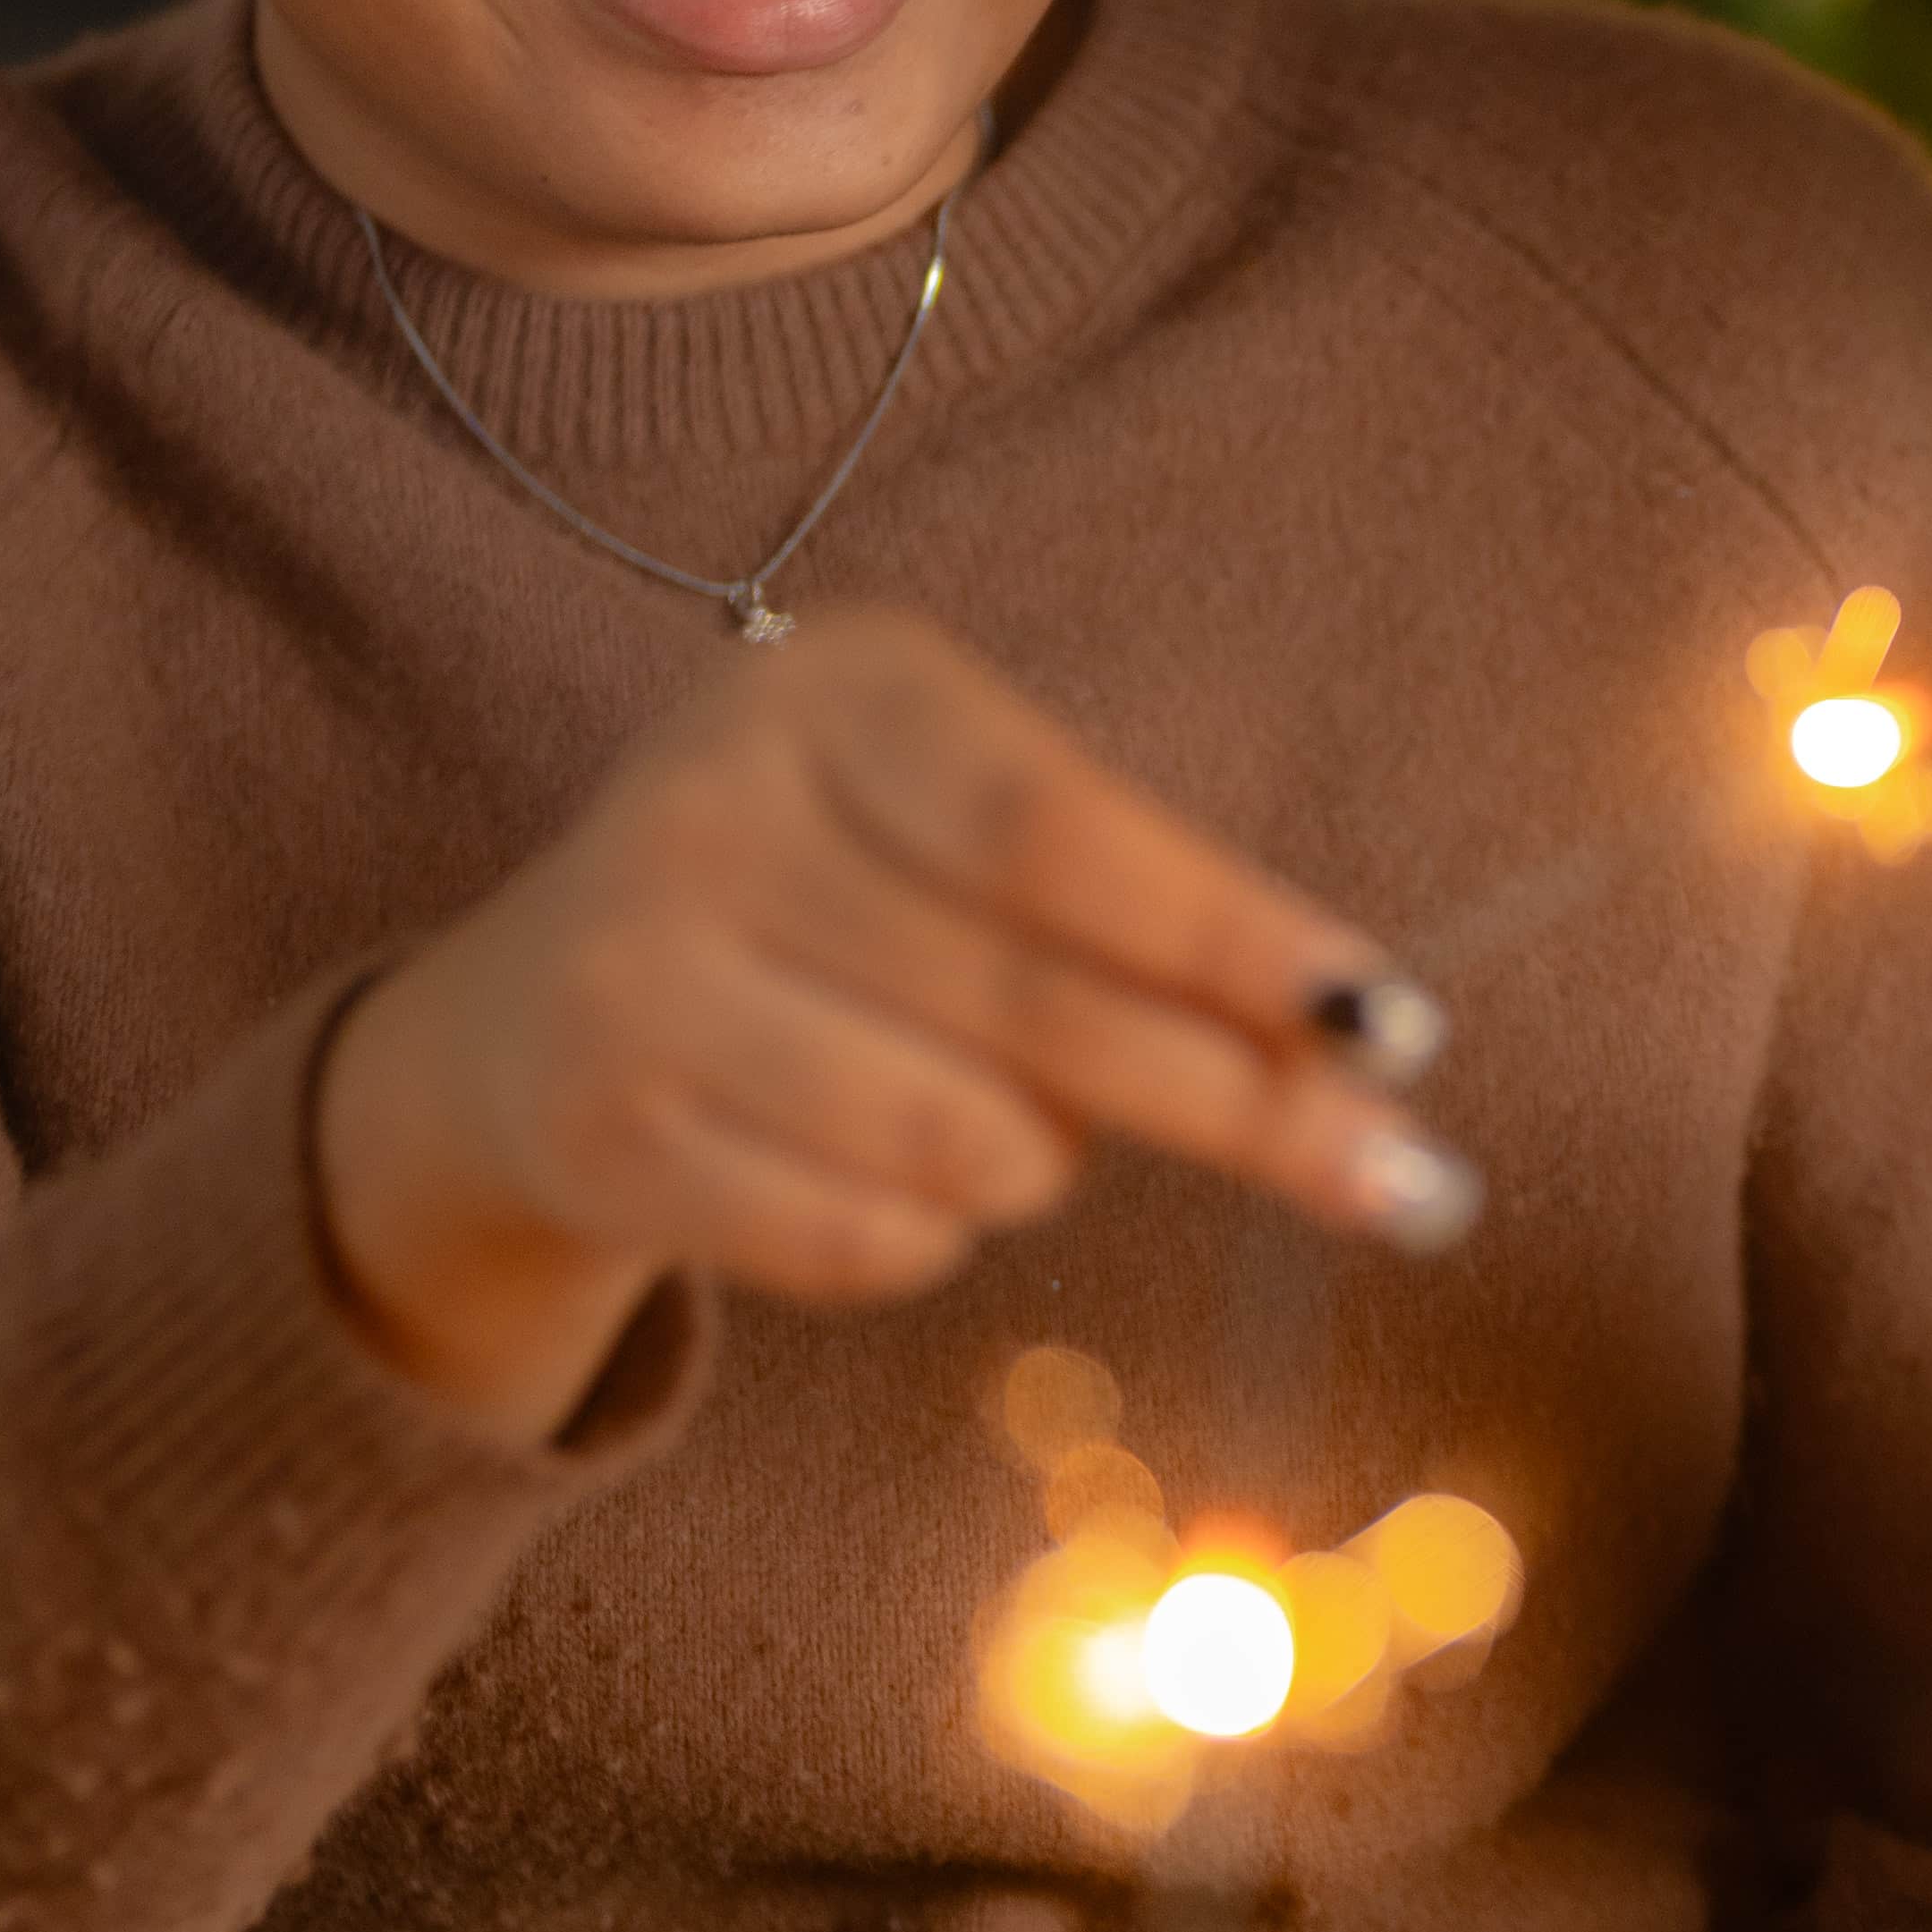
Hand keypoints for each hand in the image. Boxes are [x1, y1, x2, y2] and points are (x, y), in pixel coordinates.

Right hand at [308, 601, 1466, 1436]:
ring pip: (964, 1144)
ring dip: (1047, 1165)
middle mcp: (709, 808)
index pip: (1062, 832)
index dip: (1235, 941)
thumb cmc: (836, 908)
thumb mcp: (967, 841)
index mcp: (832, 690)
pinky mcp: (598, 1136)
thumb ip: (1151, 914)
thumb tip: (1366, 1043)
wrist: (531, 1017)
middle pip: (1037, 1004)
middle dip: (1241, 1105)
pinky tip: (897, 1179)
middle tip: (1395, 1179)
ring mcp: (631, 975)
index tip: (1400, 1026)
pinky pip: (869, 1241)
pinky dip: (933, 1235)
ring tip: (1016, 1125)